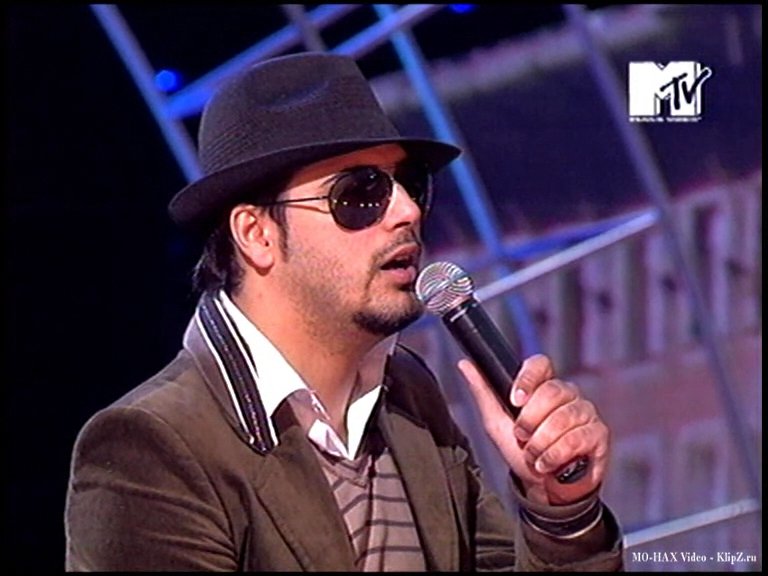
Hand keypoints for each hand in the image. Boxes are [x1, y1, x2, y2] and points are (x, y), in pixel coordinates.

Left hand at [458, 354, 609, 505]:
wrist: (542, 488)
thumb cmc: (521, 451)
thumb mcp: (497, 423)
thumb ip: (483, 392)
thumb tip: (464, 363)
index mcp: (543, 386)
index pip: (541, 364)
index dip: (528, 378)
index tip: (515, 400)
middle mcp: (568, 394)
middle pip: (552, 391)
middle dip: (530, 420)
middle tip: (521, 437)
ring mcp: (586, 412)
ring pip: (564, 417)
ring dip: (541, 442)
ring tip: (533, 455)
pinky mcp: (599, 434)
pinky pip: (576, 438)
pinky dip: (555, 455)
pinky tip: (546, 464)